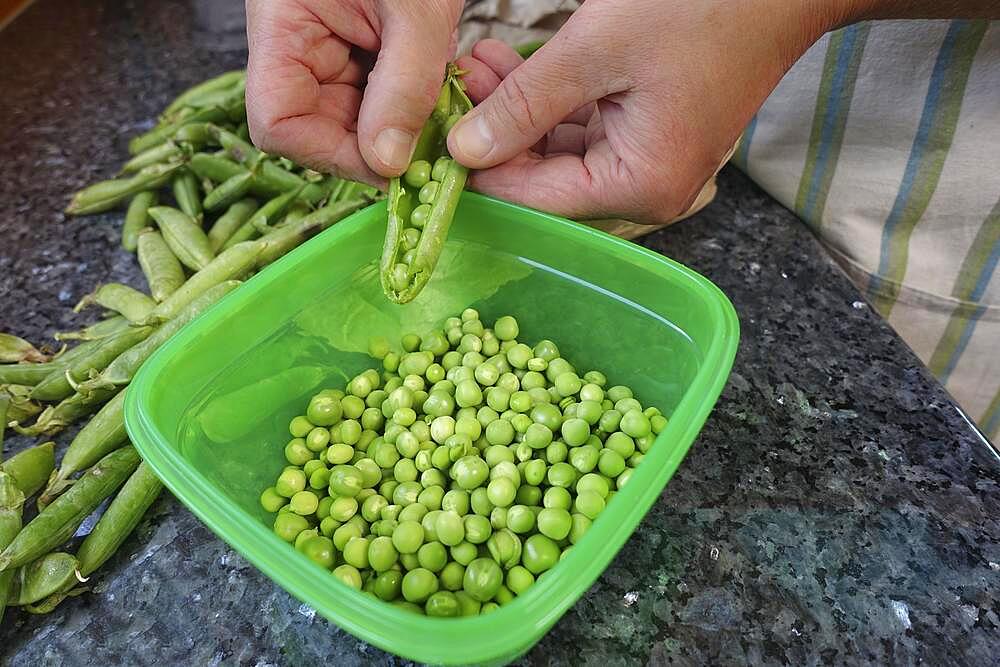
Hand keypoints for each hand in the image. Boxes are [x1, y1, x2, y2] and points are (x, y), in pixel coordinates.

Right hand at [245, 0, 462, 186]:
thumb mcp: (415, 11)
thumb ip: (403, 87)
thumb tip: (388, 162)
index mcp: (282, 27)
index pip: (278, 123)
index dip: (330, 155)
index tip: (389, 165)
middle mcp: (298, 47)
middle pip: (319, 130)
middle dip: (378, 143)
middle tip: (433, 145)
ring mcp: (330, 53)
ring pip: (356, 122)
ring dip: (403, 125)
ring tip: (443, 99)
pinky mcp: (361, 54)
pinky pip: (381, 100)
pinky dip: (415, 104)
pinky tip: (442, 84)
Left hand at [449, 0, 841, 223]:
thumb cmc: (702, 10)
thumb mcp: (596, 52)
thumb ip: (525, 106)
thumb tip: (466, 150)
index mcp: (640, 185)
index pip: (536, 198)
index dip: (479, 173)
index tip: (433, 143)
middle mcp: (646, 187)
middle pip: (545, 177)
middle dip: (495, 132)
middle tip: (456, 85)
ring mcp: (649, 161)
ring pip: (559, 150)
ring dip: (517, 110)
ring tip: (479, 63)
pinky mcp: (649, 133)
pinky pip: (583, 129)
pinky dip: (548, 101)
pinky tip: (514, 67)